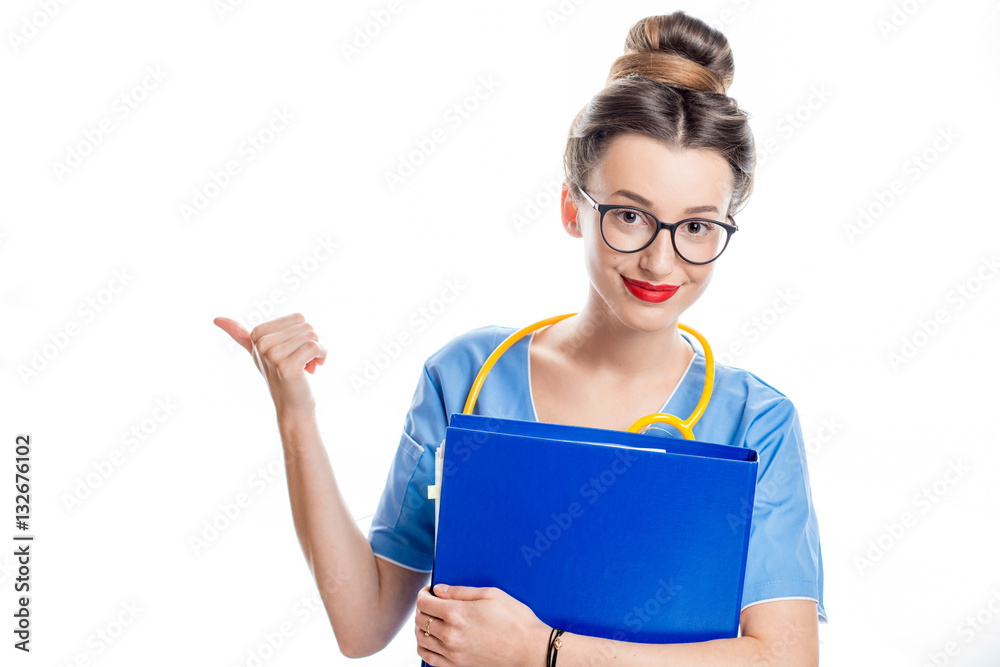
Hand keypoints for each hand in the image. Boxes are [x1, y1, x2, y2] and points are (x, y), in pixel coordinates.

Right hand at [214, 313, 326, 415]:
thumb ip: (240, 334)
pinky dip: (321, 356)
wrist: (292, 405)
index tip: (293, 351)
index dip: (303, 334)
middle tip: (302, 361)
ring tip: (306, 366)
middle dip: (312, 343)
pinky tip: (312, 369)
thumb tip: (216, 319)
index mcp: (258, 335)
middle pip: (307, 326)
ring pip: (312, 336)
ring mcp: (272, 356)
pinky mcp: (286, 367)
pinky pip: (315, 347)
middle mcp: (262, 344)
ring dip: (318, 352)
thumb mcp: (259, 352)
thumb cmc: (281, 375)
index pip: (299, 318)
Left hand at [414, 583, 550, 666]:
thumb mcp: (491, 595)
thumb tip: (440, 590)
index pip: (424, 602)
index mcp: (457, 614)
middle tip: (430, 603)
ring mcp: (452, 654)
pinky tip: (431, 641)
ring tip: (430, 620)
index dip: (423, 594)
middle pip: (420, 620)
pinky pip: (429, 659)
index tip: (429, 592)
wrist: (531, 650)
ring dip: (421, 628)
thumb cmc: (516, 620)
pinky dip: (425, 648)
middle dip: (422, 608)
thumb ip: (461, 592)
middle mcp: (450, 635)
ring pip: (421, 640)